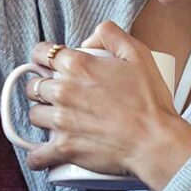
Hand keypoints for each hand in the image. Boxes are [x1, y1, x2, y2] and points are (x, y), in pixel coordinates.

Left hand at [23, 21, 190, 180]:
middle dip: (43, 89)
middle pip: (34, 86)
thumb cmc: (150, 102)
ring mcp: (61, 121)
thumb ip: (110, 34)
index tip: (47, 65)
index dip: (42, 57)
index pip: (41, 53)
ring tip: (58, 122)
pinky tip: (43, 154)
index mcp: (78, 66)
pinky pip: (36, 156)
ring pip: (34, 116)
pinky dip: (38, 156)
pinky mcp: (64, 149)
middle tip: (59, 96)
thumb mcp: (138, 53)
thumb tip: (87, 41)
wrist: (156, 142)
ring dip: (43, 118)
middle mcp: (63, 91)